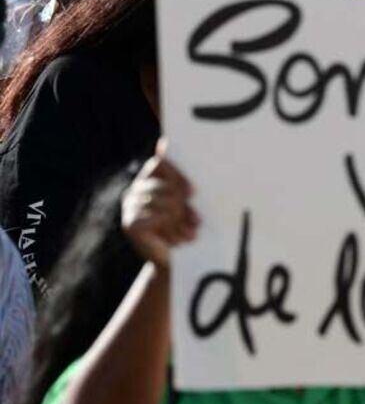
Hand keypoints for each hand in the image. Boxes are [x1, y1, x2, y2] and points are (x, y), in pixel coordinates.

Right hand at [121, 140, 198, 269]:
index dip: (178, 176)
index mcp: (148, 181)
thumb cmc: (187, 227)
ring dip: (182, 220)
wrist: (178, 262)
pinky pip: (160, 215)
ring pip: (167, 201)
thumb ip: (179, 176)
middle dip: (184, 205)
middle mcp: (135, 191)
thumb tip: (163, 141)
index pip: (158, 163)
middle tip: (195, 222)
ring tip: (188, 233)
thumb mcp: (188, 200)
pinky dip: (173, 228)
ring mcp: (130, 207)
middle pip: (167, 185)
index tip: (194, 193)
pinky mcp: (130, 223)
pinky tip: (176, 240)